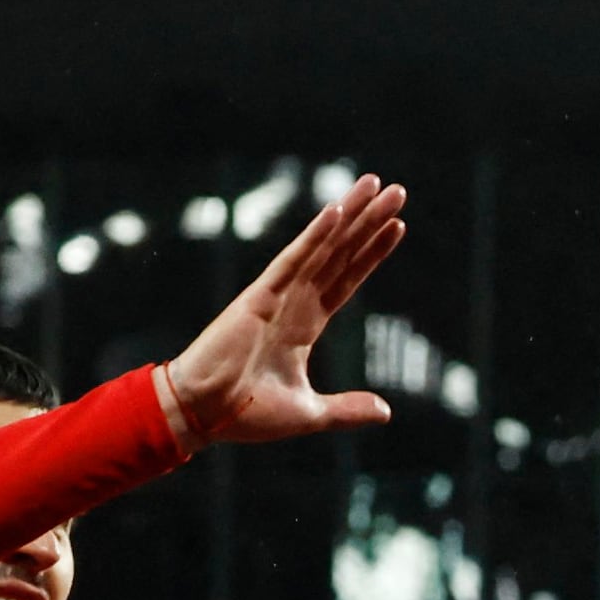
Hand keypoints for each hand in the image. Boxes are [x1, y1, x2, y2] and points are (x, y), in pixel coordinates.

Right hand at [161, 179, 412, 448]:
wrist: (203, 415)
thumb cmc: (246, 414)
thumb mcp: (310, 413)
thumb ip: (347, 410)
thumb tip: (386, 411)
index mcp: (304, 325)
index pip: (346, 279)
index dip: (371, 253)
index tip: (397, 227)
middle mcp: (294, 302)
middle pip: (340, 253)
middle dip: (369, 222)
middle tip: (397, 190)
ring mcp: (277, 295)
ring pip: (323, 247)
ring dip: (350, 215)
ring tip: (377, 185)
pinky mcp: (259, 296)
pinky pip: (293, 260)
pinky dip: (315, 236)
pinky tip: (337, 211)